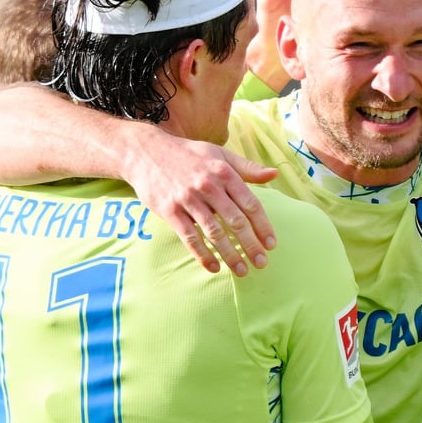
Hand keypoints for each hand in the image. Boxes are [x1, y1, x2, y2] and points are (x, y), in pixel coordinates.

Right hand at [120, 128, 278, 276]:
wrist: (146, 152)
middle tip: (261, 263)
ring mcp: (188, 199)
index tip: (271, 244)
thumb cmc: (189, 155)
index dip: (263, 226)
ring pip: (214, 233)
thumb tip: (275, 174)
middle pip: (235, 221)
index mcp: (224, 173)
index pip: (250, 204)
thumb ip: (248, 168)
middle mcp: (208, 186)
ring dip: (230, 254)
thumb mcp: (220, 154)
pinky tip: (214, 267)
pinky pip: (190, 237)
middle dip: (251, 245)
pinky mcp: (170, 210)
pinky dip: (203, 254)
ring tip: (241, 270)